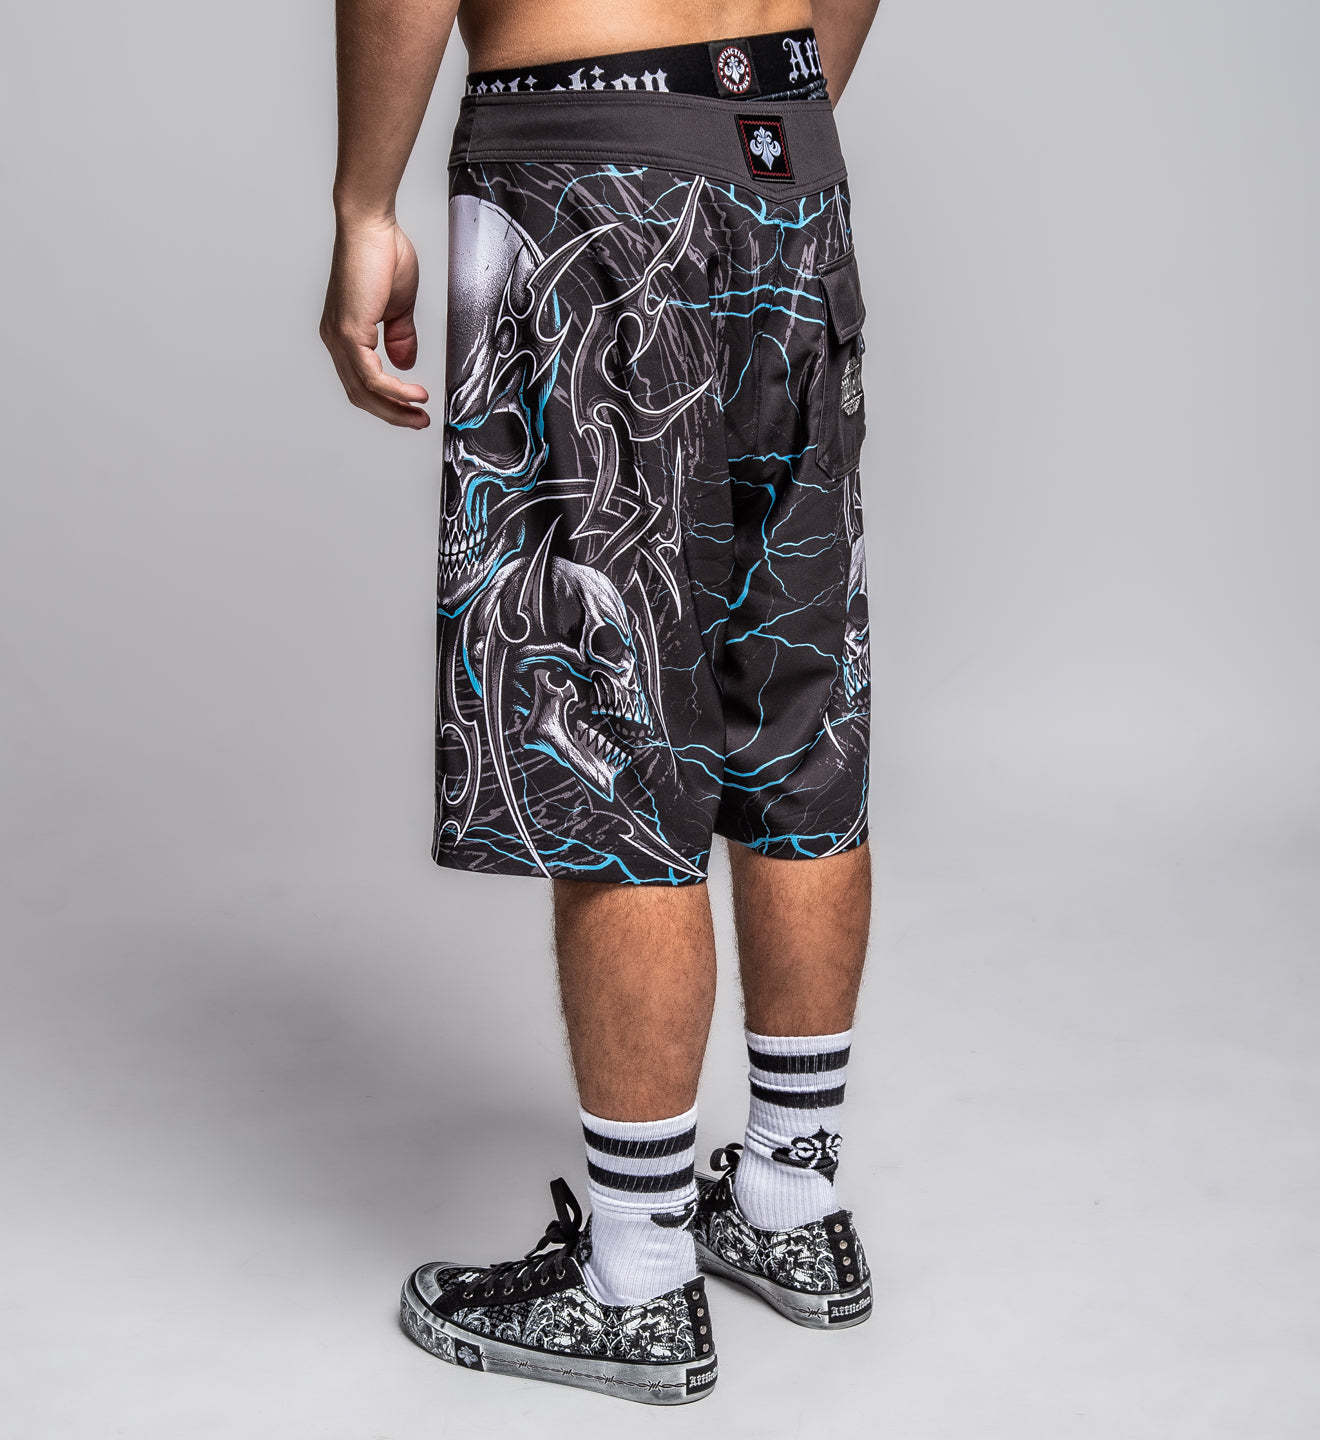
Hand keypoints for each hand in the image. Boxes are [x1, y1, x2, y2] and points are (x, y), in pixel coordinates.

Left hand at [320, 215, 429, 428]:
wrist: (372, 225)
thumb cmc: (384, 253)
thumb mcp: (399, 306)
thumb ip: (401, 337)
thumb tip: (405, 366)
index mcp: (346, 334)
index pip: (362, 382)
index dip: (388, 402)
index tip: (415, 409)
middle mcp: (336, 339)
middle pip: (360, 394)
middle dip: (392, 414)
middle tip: (419, 423)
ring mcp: (339, 337)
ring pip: (364, 391)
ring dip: (395, 409)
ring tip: (420, 415)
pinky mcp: (349, 332)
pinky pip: (371, 376)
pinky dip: (395, 391)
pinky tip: (415, 395)